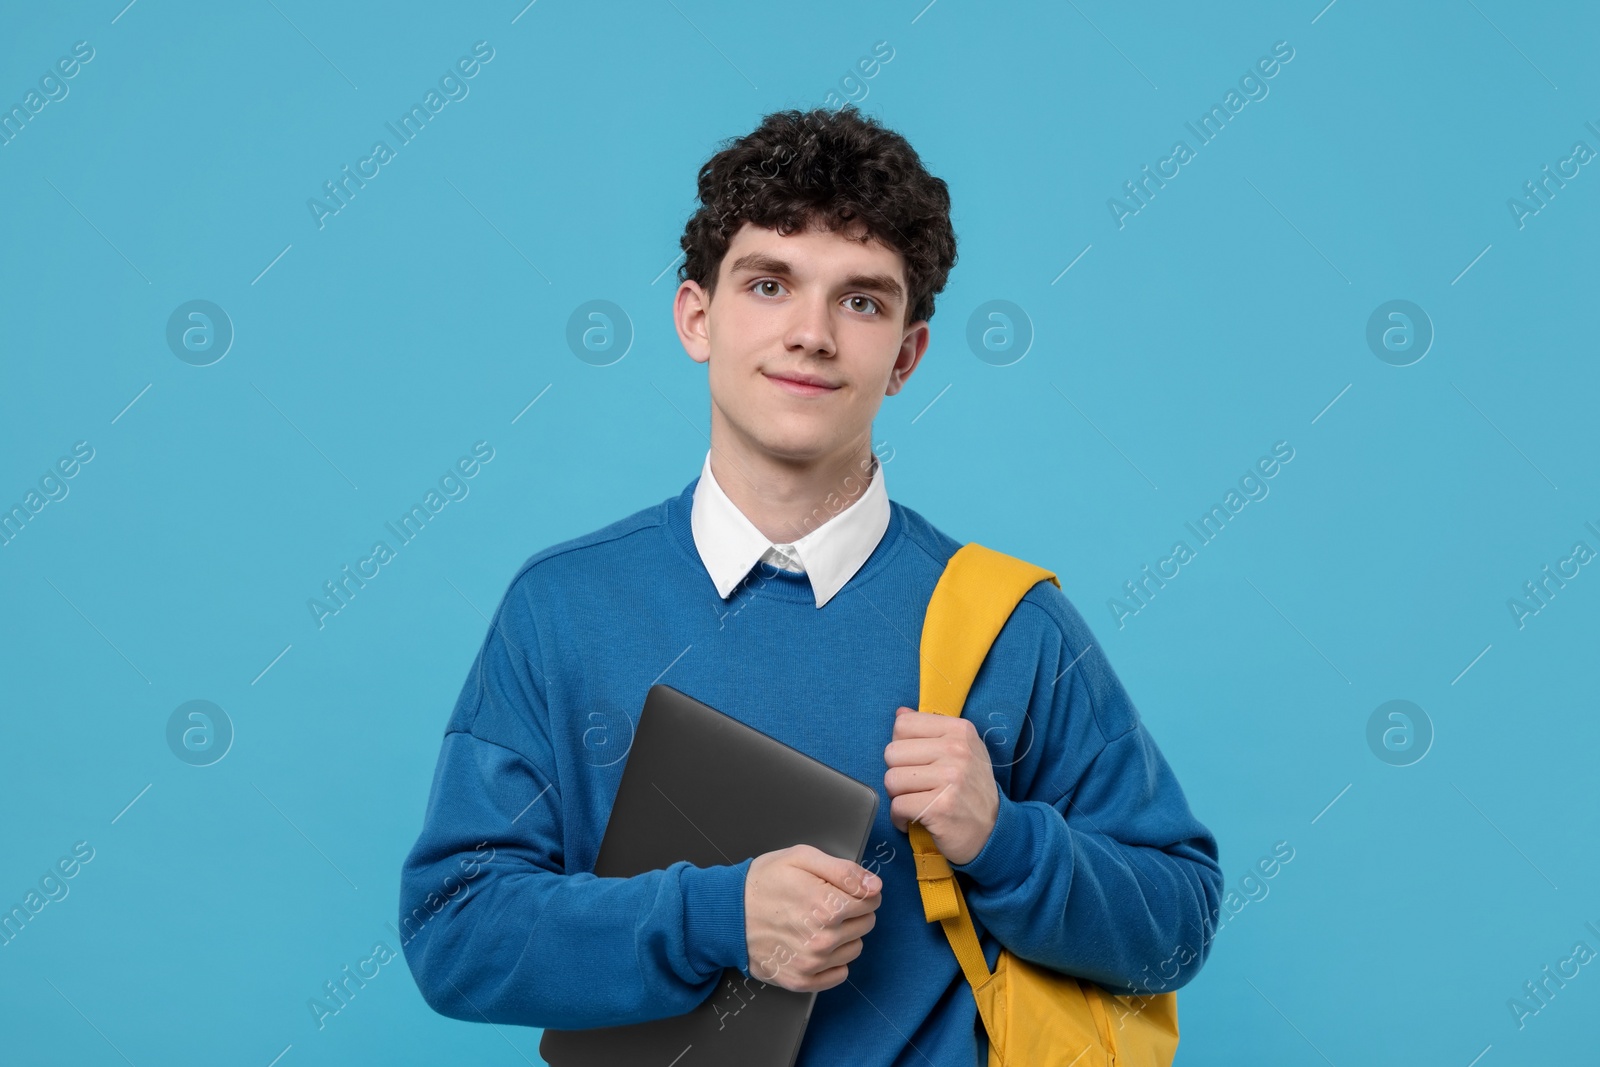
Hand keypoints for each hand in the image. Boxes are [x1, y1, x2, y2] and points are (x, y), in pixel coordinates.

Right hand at [744, 844, 881, 992]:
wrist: (727, 913)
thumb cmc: (763, 882)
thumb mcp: (802, 858)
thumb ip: (845, 871)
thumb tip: (875, 886)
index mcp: (827, 905)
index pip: (872, 900)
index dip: (860, 890)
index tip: (842, 888)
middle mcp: (823, 939)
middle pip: (866, 924)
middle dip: (852, 911)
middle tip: (824, 902)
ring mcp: (812, 963)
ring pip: (855, 948)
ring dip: (843, 935)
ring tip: (816, 922)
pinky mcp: (801, 980)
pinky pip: (839, 973)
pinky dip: (832, 960)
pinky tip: (813, 943)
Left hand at [883, 705, 997, 865]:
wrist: (993, 831)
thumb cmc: (971, 790)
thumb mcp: (962, 751)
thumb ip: (930, 730)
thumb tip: (900, 712)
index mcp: (959, 730)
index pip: (903, 724)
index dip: (901, 746)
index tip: (915, 763)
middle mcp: (957, 750)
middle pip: (892, 752)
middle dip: (897, 773)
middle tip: (915, 787)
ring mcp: (950, 778)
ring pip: (891, 779)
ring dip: (897, 797)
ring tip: (915, 802)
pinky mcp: (940, 807)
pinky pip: (897, 806)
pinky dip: (898, 817)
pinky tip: (912, 820)